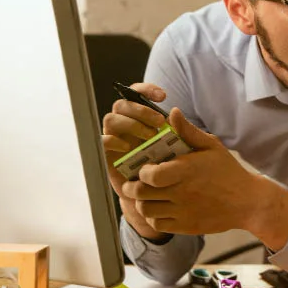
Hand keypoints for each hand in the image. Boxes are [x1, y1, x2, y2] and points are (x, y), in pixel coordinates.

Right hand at [101, 82, 168, 239]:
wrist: (161, 197)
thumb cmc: (173, 168)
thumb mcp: (185, 150)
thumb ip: (183, 131)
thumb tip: (176, 111)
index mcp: (142, 119)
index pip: (137, 94)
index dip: (146, 90)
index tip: (162, 96)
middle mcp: (126, 126)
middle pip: (122, 104)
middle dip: (140, 109)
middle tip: (159, 122)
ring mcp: (116, 139)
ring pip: (111, 119)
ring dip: (130, 124)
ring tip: (149, 136)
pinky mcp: (108, 156)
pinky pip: (102, 141)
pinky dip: (112, 140)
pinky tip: (127, 148)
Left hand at [125, 108, 287, 247]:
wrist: (247, 202)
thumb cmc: (228, 171)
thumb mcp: (211, 146)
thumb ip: (188, 131)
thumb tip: (172, 112)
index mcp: (185, 171)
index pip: (150, 175)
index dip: (141, 172)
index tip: (145, 168)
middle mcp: (181, 193)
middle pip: (140, 194)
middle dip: (132, 188)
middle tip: (133, 183)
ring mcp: (182, 212)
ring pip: (146, 210)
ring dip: (141, 203)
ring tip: (145, 196)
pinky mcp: (185, 226)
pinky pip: (157, 225)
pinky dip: (152, 217)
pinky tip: (158, 209)